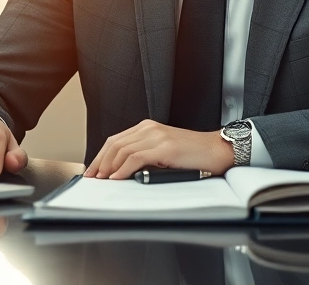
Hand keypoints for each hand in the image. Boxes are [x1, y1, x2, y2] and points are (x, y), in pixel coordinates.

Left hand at [83, 120, 233, 179]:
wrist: (216, 151)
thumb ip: (144, 156)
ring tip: (102, 180)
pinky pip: (136, 158)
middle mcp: (150, 129)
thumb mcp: (163, 152)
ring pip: (122, 149)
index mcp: (148, 128)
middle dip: (100, 162)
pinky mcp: (164, 147)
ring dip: (108, 167)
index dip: (100, 156)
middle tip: (92, 178)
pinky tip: (117, 178)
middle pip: (115, 144)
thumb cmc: (193, 155)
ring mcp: (157, 136)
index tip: (93, 171)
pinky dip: (122, 169)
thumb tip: (120, 172)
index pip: (116, 140)